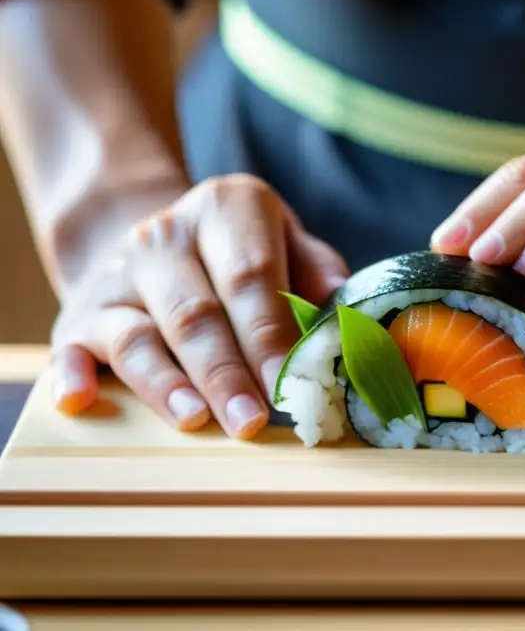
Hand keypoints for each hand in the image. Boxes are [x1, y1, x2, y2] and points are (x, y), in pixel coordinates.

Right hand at [49, 175, 347, 437]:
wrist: (158, 242)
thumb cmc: (244, 257)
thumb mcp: (288, 245)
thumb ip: (318, 277)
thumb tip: (347, 325)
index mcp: (226, 210)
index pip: (251, 276)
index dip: (270, 333)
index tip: (290, 380)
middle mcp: (164, 237)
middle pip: (197, 314)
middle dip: (226, 372)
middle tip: (252, 420)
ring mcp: (117, 277)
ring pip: (138, 336)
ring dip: (166, 384)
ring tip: (195, 420)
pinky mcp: (78, 316)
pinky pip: (70, 349)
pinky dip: (72, 377)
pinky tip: (80, 402)